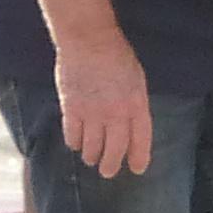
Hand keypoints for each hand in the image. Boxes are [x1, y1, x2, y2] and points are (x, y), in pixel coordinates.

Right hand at [53, 27, 154, 178]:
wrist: (88, 40)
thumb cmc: (117, 56)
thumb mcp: (137, 81)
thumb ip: (135, 104)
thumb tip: (129, 125)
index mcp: (137, 105)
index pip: (140, 140)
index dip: (139, 157)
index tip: (137, 169)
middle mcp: (116, 113)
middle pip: (114, 149)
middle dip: (111, 164)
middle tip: (108, 172)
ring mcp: (92, 112)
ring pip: (92, 145)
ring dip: (91, 156)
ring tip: (90, 159)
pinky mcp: (71, 107)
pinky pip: (72, 133)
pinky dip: (74, 142)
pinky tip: (75, 144)